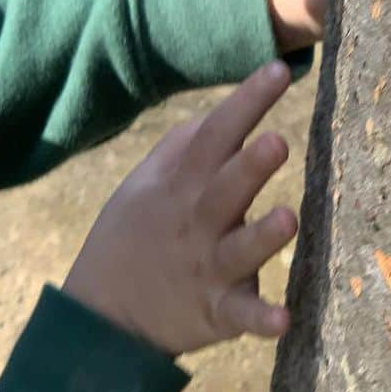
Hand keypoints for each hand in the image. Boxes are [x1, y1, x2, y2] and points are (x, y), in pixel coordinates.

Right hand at [62, 62, 296, 355]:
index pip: (217, 135)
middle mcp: (198, 222)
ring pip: (241, 250)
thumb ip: (184, 147)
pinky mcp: (217, 313)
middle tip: (278, 142)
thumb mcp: (145, 184)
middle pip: (227, 188)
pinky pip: (242, 317)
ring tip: (288, 218)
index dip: (247, 102)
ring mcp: (207, 268)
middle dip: (251, 166)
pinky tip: (284, 321)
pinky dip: (261, 320)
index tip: (280, 70)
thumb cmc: (136, 234)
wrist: (102, 315)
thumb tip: (224, 111)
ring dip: (264, 236)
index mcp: (183, 184)